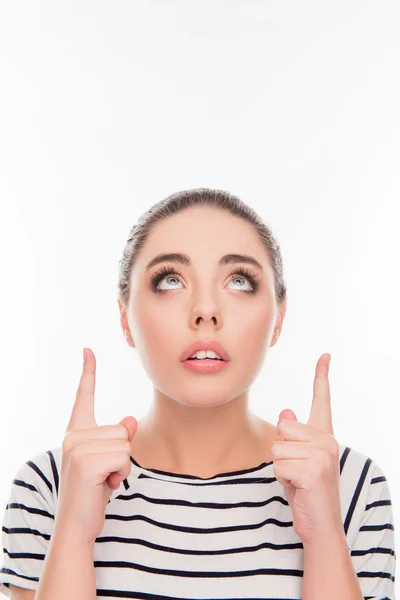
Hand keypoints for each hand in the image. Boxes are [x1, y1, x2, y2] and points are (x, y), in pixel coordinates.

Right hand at [56, 348, 137, 545]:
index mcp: (77, 432)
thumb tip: (130, 421)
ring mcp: (77, 448)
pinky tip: (105, 485)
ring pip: (125, 444)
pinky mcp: (86, 462)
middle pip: (122, 430)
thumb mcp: (109, 460)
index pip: (84, 396)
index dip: (88, 372)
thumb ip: (118, 439)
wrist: (77, 524)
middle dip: (122, 455)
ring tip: (104, 480)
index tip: (88, 350)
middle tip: (104, 474)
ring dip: (122, 466)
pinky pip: (123, 458)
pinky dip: (121, 474)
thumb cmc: (94, 491)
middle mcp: (74, 436)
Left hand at [271, 353, 342, 545]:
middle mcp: (327, 441)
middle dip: (281, 452)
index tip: (325, 355)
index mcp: (324, 435)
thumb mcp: (296, 459)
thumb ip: (293, 437)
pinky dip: (281, 480)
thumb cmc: (305, 491)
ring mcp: (322, 455)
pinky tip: (298, 489)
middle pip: (282, 428)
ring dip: (280, 468)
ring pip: (277, 447)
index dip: (321, 376)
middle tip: (296, 471)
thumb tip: (286, 413)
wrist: (320, 526)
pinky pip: (279, 465)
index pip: (321, 400)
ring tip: (297, 481)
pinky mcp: (314, 470)